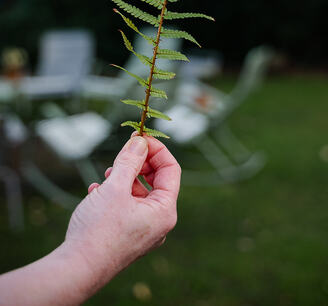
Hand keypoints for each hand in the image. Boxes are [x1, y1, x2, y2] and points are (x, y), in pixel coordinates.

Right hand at [64, 135, 180, 284]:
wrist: (76, 269)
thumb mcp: (115, 188)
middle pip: (156, 181)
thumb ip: (130, 161)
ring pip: (140, 194)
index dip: (156, 150)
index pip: (171, 170)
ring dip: (124, 179)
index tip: (139, 138)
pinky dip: (116, 195)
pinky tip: (97, 193)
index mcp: (165, 211)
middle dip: (138, 164)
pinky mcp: (129, 236)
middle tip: (121, 155)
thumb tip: (141, 142)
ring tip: (106, 176)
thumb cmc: (99, 230)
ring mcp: (145, 231)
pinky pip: (129, 208)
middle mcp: (159, 222)